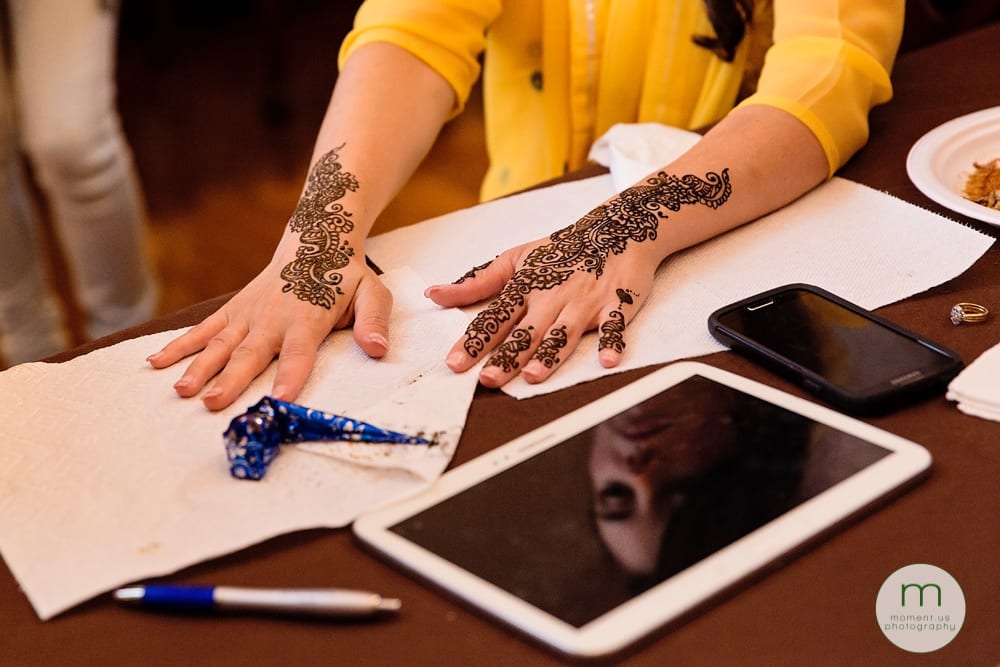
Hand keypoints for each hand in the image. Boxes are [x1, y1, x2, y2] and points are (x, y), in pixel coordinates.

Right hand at [148, 145, 391, 410]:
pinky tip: (157, 363)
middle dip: (232, 379)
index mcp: (308, 318)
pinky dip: (180, 345)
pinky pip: (204, 328)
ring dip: (199, 367)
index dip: (290, 374)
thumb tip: (378, 349)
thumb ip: (374, 320)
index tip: (279, 399)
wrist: (316, 238)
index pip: (299, 351)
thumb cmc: (345, 275)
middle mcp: (273, 317)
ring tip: (181, 390)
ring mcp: (248, 313)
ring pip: (220, 343)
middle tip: (212, 403)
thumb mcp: (372, 293)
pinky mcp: (233, 310)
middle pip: (250, 352)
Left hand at [426, 168, 735, 387]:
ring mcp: (585, 300)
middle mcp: (552, 295)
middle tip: (489, 379)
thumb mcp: (515, 260)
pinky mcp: (618, 303)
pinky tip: (607, 361)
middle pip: (526, 331)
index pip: (495, 318)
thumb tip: (433, 294)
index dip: (474, 342)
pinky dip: (612, 342)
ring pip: (564, 332)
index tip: (455, 363)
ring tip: (534, 375)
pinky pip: (615, 325)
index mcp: (525, 286)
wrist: (617, 228)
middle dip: (507, 356)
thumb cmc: (561, 250)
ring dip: (550, 354)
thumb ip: (476, 282)